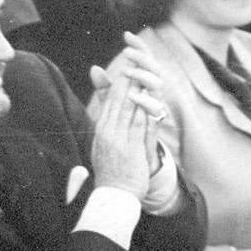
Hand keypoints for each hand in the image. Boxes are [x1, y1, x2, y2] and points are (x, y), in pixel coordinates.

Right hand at [89, 63, 150, 200]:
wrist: (114, 196)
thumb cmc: (111, 171)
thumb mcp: (104, 144)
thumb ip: (109, 124)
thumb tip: (107, 115)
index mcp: (102, 128)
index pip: (111, 98)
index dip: (120, 79)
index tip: (128, 62)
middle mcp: (108, 130)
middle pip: (118, 97)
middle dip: (127, 75)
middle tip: (136, 55)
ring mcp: (118, 138)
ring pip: (128, 106)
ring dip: (135, 85)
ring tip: (143, 66)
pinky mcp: (130, 147)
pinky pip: (137, 122)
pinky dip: (142, 106)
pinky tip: (148, 93)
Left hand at [93, 32, 171, 172]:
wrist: (134, 158)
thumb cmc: (125, 128)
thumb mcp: (112, 106)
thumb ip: (105, 88)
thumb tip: (94, 69)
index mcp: (144, 85)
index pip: (144, 60)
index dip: (138, 46)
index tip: (126, 34)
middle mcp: (153, 93)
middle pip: (155, 67)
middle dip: (143, 56)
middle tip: (127, 52)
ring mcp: (156, 107)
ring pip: (158, 84)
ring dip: (143, 76)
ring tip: (127, 72)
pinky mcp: (156, 123)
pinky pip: (156, 108)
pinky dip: (146, 101)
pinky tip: (134, 96)